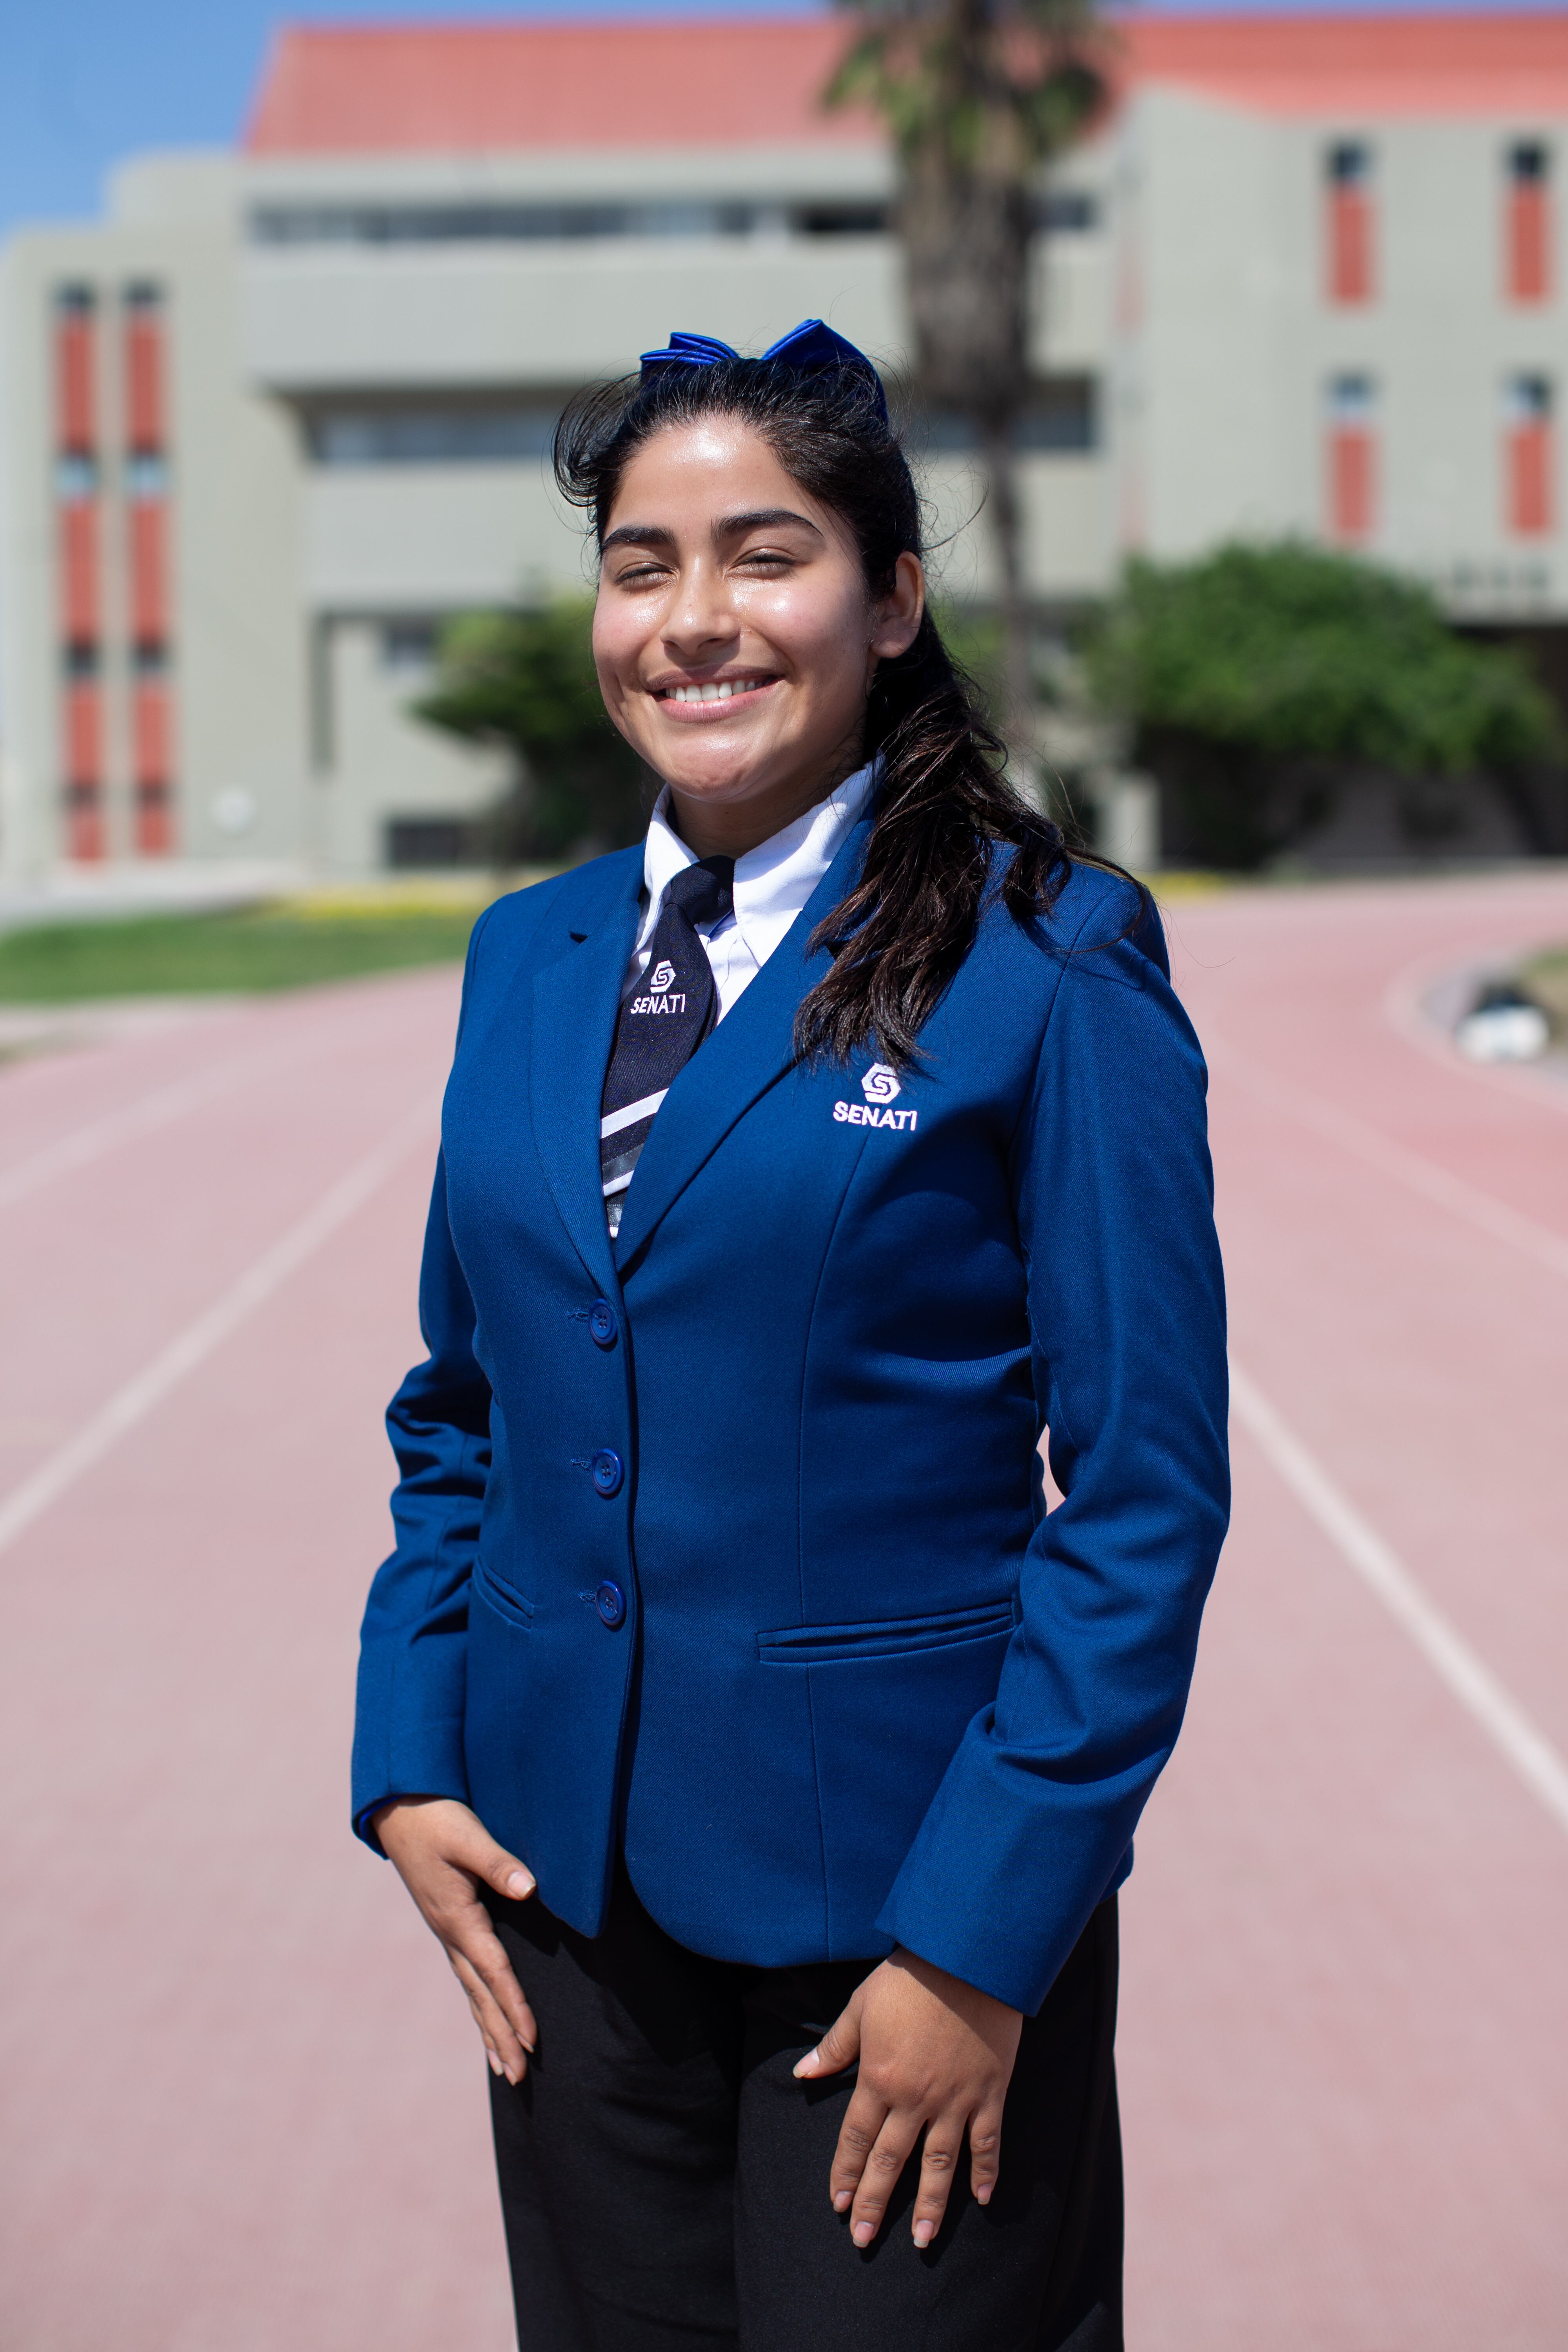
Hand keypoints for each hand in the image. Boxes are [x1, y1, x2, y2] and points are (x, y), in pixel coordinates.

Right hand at [373, 1796, 537, 2084]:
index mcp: (458, 1918)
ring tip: (506, 2070)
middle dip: (501, 2036)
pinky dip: (479, 2003)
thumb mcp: (468, 1837)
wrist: (400, 1809)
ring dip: (489, 2029)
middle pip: (481, 1995)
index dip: (515, 2006)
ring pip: (472, 1991)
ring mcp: (446, 1932)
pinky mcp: (448, 1924)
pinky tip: (486, 2018)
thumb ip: (499, 1863)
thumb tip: (529, 1889)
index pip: (494, 1971)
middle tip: (521, 2078)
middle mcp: (450, 1934)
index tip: (533, 2041)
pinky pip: (467, 1975)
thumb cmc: (437, 1819)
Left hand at [794, 1949, 1021, 2248]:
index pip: (857, 2138)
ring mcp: (955, 2100)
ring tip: (922, 2241)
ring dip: (930, 2206)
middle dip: (876, 2202)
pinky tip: (982, 2199)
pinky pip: (987, 2142)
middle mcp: (915, 2099)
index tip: (839, 2204)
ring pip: (940, 2165)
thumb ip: (835, 2046)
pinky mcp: (990, 2093)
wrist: (967, 1958)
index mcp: (879, 2078)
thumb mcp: (861, 2007)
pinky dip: (986, 2171)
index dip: (846, 2173)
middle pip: (891, 2160)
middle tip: (863, 2239)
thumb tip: (803, 2074)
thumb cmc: (910, 1978)